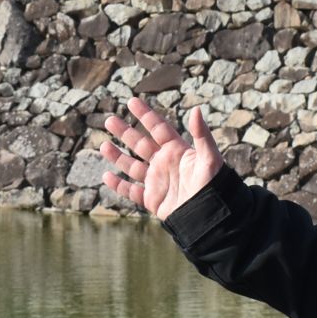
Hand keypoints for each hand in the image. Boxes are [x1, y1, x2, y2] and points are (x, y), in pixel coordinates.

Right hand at [101, 96, 222, 220]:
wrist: (209, 216)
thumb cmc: (213, 185)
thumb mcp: (209, 158)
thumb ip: (201, 135)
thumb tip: (196, 109)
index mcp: (177, 150)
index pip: (158, 128)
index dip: (145, 115)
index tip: (131, 101)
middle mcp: (164, 163)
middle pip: (140, 144)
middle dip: (125, 132)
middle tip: (109, 120)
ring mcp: (157, 181)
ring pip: (132, 166)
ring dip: (117, 156)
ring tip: (103, 145)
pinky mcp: (152, 199)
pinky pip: (131, 191)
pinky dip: (118, 185)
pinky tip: (106, 176)